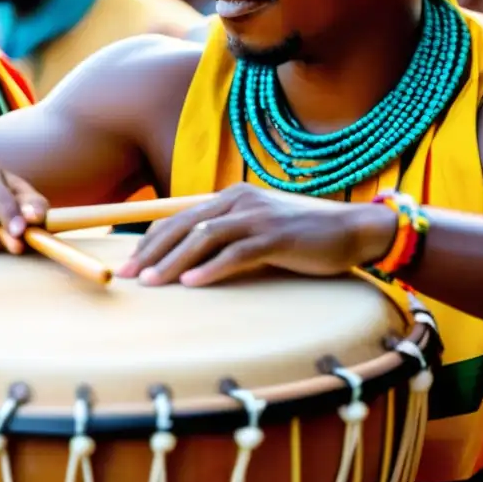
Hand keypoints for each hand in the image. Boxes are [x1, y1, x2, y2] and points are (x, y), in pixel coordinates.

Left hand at [114, 183, 396, 286]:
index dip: (152, 241)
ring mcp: (258, 217)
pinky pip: (237, 253)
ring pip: (204, 238)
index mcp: (231, 198)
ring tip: (153, 284)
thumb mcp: (260, 228)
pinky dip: (211, 269)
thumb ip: (230, 235)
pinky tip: (192, 284)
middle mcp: (239, 201)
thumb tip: (194, 256)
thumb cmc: (303, 235)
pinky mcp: (277, 236)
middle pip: (184, 226)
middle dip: (152, 252)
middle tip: (129, 277)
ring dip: (174, 262)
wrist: (353, 230)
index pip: (180, 218)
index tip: (130, 264)